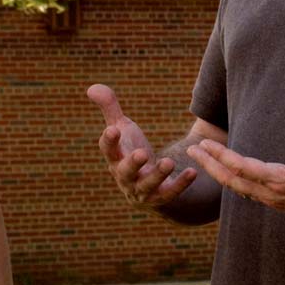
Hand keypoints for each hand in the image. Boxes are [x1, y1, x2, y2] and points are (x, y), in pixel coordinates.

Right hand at [87, 84, 196, 208]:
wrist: (146, 184)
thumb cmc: (130, 150)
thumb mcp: (122, 128)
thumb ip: (110, 108)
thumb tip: (92, 87)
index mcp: (115, 158)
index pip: (107, 150)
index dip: (109, 141)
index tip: (112, 130)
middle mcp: (125, 176)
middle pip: (125, 172)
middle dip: (133, 164)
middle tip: (142, 154)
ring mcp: (142, 189)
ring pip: (148, 185)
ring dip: (158, 175)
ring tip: (169, 162)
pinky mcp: (160, 197)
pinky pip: (169, 193)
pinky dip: (180, 185)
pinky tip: (192, 172)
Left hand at [186, 119, 284, 224]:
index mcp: (283, 181)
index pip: (243, 168)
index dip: (222, 156)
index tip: (204, 144)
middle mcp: (275, 195)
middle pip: (233, 182)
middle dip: (210, 165)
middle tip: (190, 149)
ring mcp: (278, 202)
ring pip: (239, 190)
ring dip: (219, 174)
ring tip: (203, 160)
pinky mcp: (282, 203)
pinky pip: (249, 194)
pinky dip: (233, 183)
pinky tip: (228, 176)